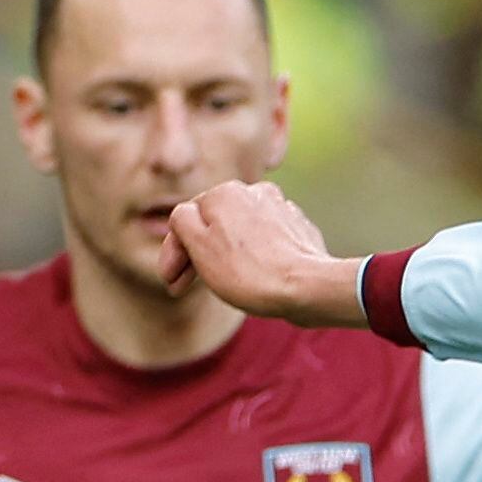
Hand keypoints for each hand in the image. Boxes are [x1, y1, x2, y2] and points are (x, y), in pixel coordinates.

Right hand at [160, 181, 366, 325]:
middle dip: (197, 255)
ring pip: (242, 232)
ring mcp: (281, 209)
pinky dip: (256, 257)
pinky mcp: (299, 230)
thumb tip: (186, 214)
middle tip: (184, 286)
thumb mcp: (199, 245)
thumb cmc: (250, 272)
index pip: (186, 220)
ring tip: (223, 282)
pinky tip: (255, 277)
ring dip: (227, 255)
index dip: (174, 254)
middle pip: (215, 224)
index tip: (172, 283)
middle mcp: (254, 192)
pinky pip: (267, 242)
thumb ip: (182, 221)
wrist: (309, 289)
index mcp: (224, 192)